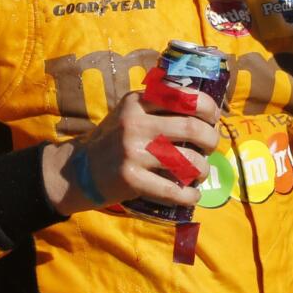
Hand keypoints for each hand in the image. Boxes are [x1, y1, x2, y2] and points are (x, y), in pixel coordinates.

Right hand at [42, 83, 220, 215]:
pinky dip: (189, 195)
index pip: (184, 97)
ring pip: (187, 160)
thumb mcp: (130, 111)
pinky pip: (173, 190)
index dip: (208, 108)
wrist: (80, 169)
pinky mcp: (131, 180)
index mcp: (137, 102)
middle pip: (192, 129)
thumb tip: (206, 108)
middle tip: (211, 146)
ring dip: (203, 169)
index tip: (213, 118)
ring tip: (201, 172)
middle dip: (211, 139)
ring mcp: (133, 153)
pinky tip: (192, 195)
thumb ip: (159, 104)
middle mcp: (135, 124)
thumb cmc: (115, 138)